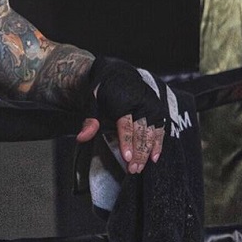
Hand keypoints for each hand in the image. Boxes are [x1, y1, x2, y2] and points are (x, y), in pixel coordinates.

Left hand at [76, 56, 165, 172]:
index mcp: (124, 100)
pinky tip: (154, 157)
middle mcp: (141, 102)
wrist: (118, 72)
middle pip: (140, 132)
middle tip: (133, 169)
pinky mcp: (157, 109)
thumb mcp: (92, 101)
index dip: (126, 142)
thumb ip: (90, 120)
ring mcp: (152, 106)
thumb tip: (81, 138)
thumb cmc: (103, 89)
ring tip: (140, 168)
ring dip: (147, 152)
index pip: (126, 125)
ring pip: (151, 133)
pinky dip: (158, 143)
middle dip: (138, 152)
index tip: (126, 158)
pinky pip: (160, 129)